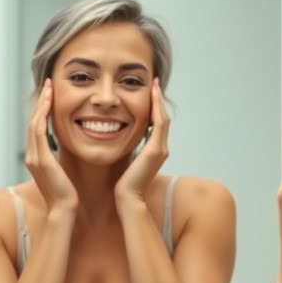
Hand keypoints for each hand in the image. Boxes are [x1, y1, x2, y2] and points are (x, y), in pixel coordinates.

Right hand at [24, 79, 78, 215]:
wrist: (64, 211)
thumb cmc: (69, 195)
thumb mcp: (65, 172)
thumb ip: (63, 159)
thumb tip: (73, 148)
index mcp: (37, 158)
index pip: (37, 127)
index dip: (43, 109)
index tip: (51, 94)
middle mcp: (32, 155)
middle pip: (33, 121)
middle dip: (41, 101)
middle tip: (49, 84)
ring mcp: (34, 157)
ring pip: (34, 122)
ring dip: (42, 103)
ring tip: (49, 87)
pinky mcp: (40, 159)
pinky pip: (38, 130)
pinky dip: (43, 114)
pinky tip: (50, 102)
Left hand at [114, 78, 168, 210]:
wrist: (126, 199)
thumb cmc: (122, 184)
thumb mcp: (125, 161)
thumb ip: (127, 150)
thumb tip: (118, 139)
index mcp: (154, 151)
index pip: (157, 123)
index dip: (154, 107)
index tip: (148, 92)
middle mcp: (161, 148)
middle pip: (162, 117)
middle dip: (158, 100)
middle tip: (153, 83)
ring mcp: (161, 149)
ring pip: (163, 118)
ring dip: (159, 100)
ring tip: (153, 85)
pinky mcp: (156, 150)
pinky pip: (159, 123)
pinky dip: (156, 107)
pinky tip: (151, 95)